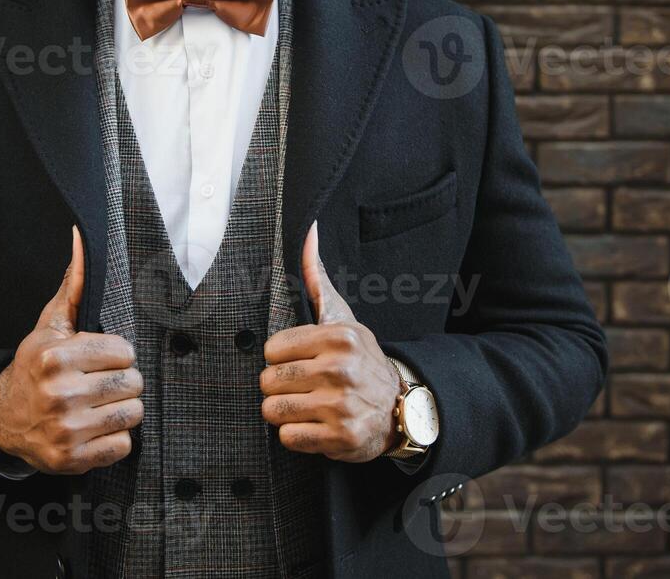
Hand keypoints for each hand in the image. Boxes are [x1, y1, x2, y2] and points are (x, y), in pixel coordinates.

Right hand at [0, 225, 143, 474]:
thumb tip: (81, 237)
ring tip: (99, 405)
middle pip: (132, 382)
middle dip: (121, 381)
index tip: (99, 359)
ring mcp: (66, 430)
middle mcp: (60, 393)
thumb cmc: (35, 366)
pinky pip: (124, 445)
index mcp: (56, 357)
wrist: (2, 417)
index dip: (116, 354)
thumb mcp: (50, 325)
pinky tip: (95, 428)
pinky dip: (115, 439)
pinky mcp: (73, 460)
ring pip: (133, 413)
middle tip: (100, 383)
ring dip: (121, 409)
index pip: (125, 351)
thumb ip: (74, 285)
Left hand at [259, 220, 401, 461]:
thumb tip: (306, 230)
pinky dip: (297, 436)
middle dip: (280, 386)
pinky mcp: (341, 438)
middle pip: (268, 381)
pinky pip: (288, 438)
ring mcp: (341, 406)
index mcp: (337, 337)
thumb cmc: (360, 358)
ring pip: (274, 411)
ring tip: (308, 405)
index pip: (270, 350)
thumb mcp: (341, 316)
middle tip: (304, 386)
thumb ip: (315, 277)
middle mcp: (340, 370)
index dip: (280, 358)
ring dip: (285, 412)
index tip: (300, 360)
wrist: (401, 407)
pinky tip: (316, 425)